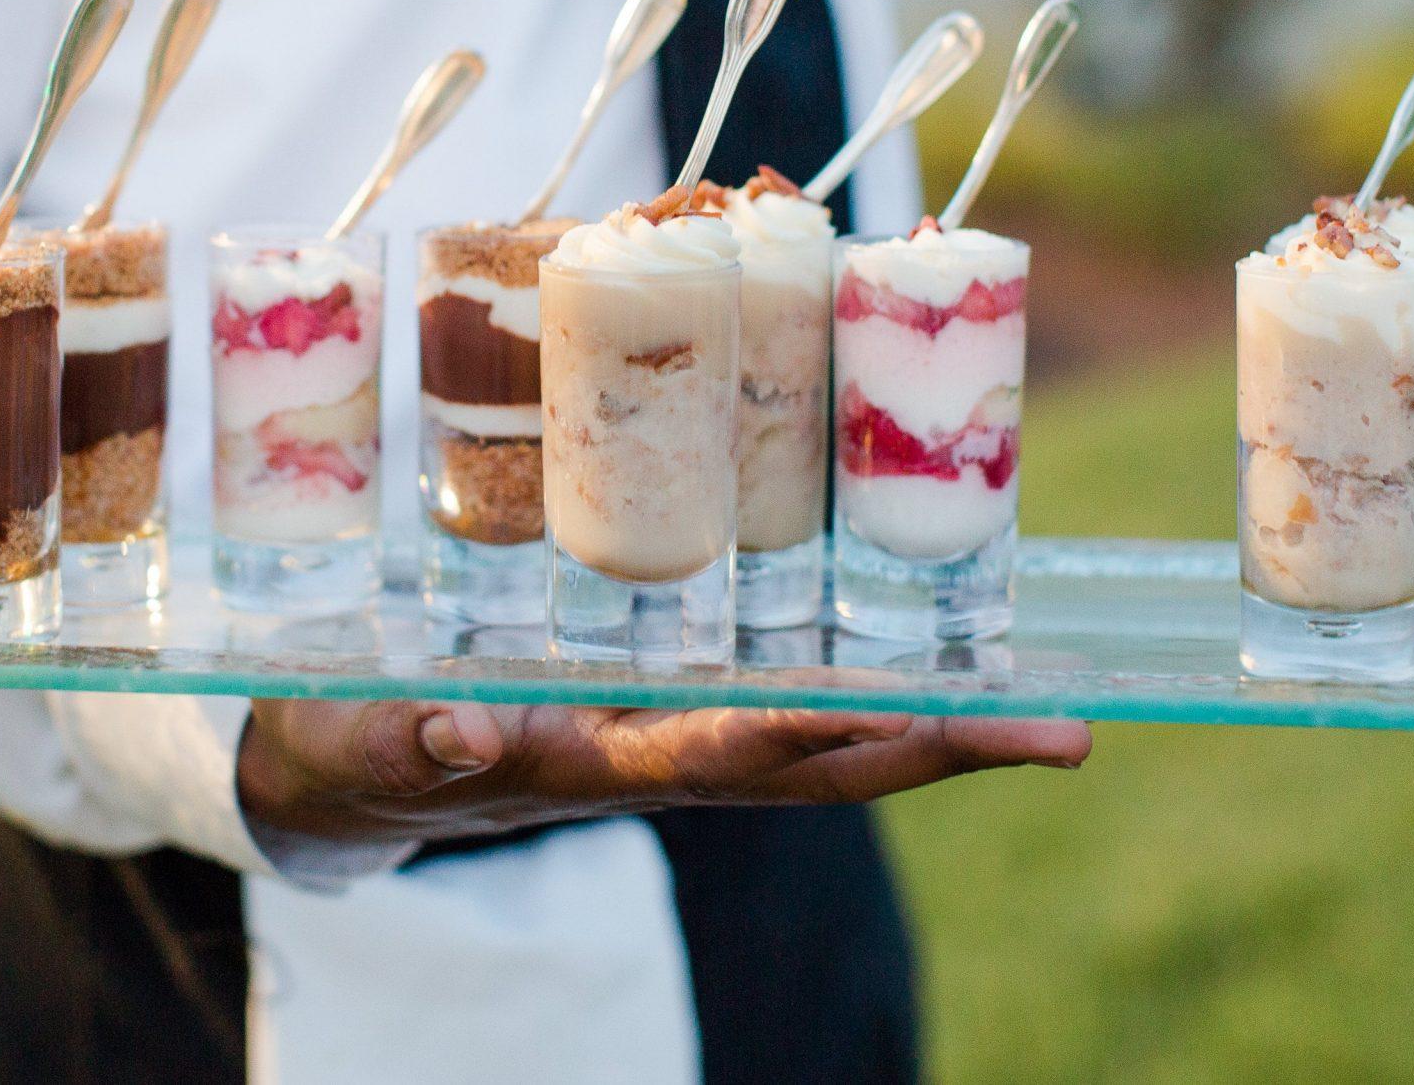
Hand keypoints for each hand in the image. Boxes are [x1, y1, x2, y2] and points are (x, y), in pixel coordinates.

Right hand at [237, 700, 1088, 848]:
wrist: (346, 771)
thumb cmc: (350, 748)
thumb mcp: (361, 741)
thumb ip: (411, 737)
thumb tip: (470, 732)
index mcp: (595, 761)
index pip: (732, 754)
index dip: (830, 734)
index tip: (923, 718)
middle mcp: (660, 755)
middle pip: (824, 763)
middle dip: (941, 748)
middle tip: (1067, 731)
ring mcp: (672, 733)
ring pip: (825, 738)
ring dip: (934, 724)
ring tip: (1047, 703)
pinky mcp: (665, 702)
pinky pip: (787, 694)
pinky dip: (868, 681)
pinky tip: (933, 643)